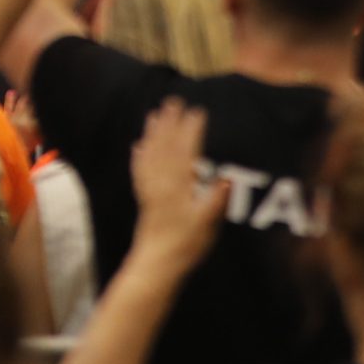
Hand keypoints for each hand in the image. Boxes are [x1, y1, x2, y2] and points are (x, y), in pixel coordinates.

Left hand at [126, 101, 230, 276]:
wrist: (157, 263)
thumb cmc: (186, 245)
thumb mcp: (207, 225)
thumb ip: (215, 201)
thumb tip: (226, 178)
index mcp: (179, 186)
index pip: (186, 151)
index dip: (192, 130)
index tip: (198, 110)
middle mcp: (162, 183)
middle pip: (166, 146)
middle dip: (170, 122)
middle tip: (173, 100)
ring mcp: (150, 189)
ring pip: (150, 154)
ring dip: (153, 132)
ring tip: (154, 114)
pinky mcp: (144, 199)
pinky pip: (139, 171)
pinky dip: (139, 156)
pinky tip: (137, 147)